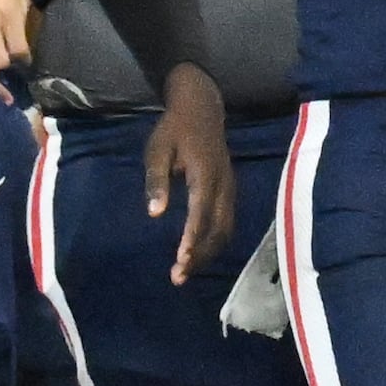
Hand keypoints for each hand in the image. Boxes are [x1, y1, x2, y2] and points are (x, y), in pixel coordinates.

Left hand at [147, 65, 234, 280]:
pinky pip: (227, 224)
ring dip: (207, 253)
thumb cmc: (174, 129)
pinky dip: (214, 243)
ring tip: (185, 271)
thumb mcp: (158, 150)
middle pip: (217, 229)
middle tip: (178, 276)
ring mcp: (230, 189)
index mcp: (204, 174)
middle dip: (199, 255)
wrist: (202, 109)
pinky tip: (198, 254)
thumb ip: (156, 181)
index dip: (192, 238)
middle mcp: (223, 185)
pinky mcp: (230, 192)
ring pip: (225, 230)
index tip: (180, 260)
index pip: (201, 213)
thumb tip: (155, 214)